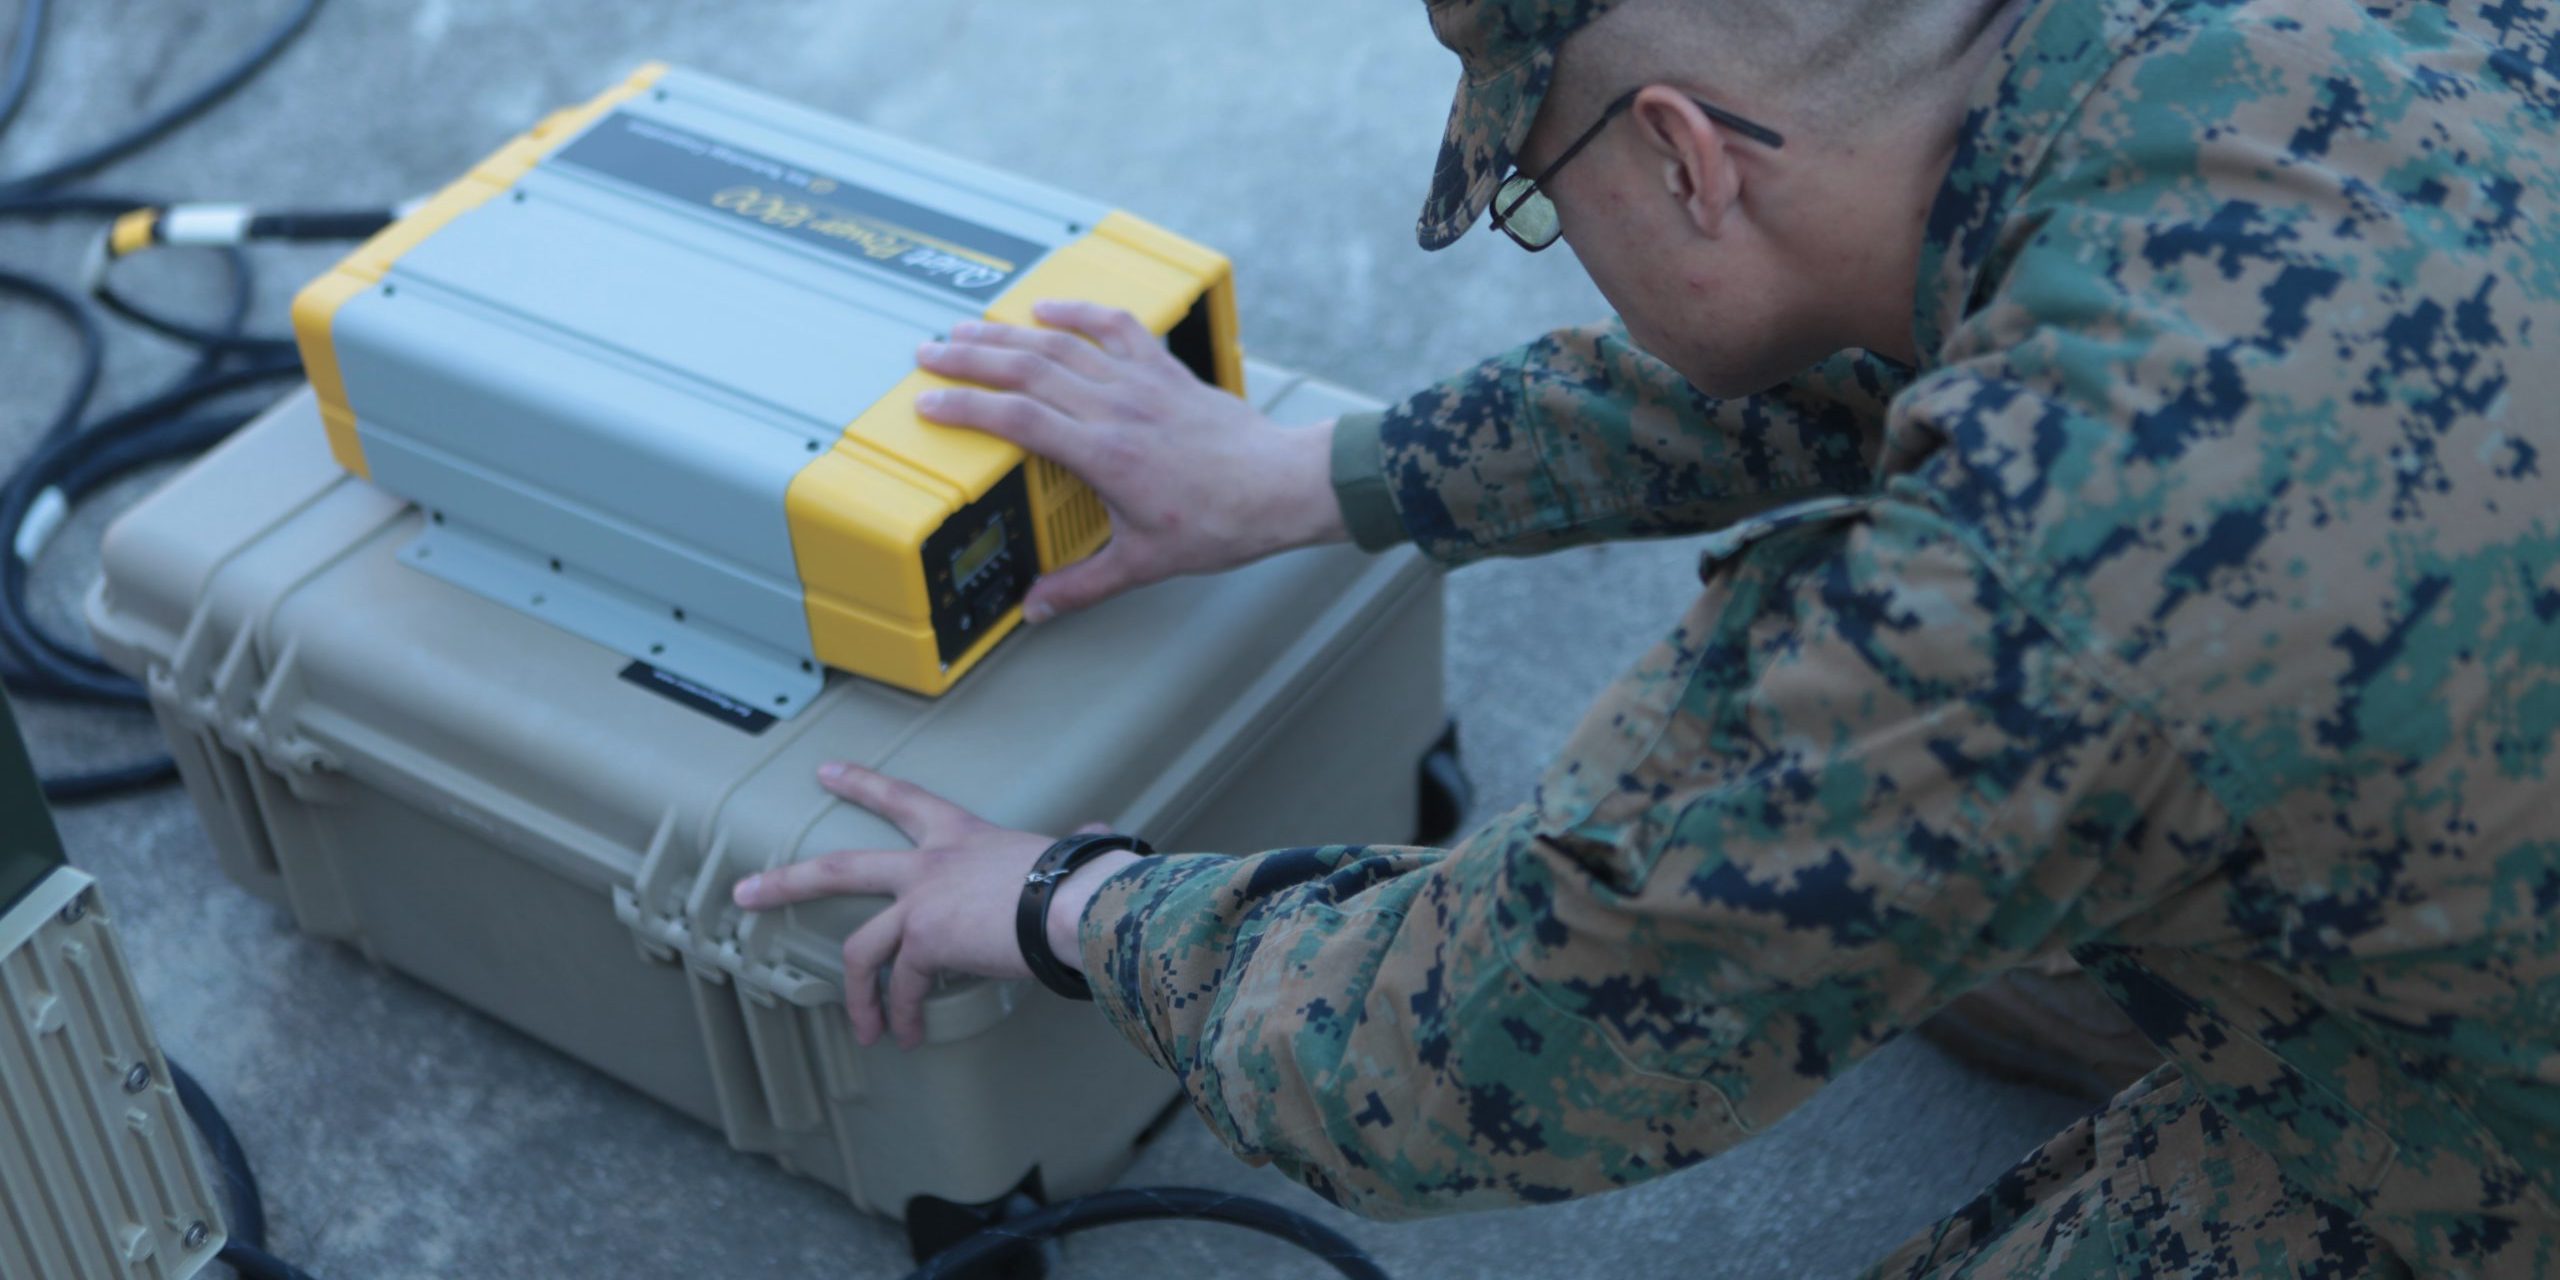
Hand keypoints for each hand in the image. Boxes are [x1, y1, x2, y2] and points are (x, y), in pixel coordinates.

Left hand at [729, 762, 1136, 1048]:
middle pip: (840, 868)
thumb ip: (1074, 844)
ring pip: (858, 948)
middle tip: (745, 891)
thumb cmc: (1082, 880)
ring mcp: (920, 901)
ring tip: (863, 1028)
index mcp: (962, 836)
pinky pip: (902, 987)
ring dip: (855, 994)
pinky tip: (908, 1035)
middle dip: (786, 881)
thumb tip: (1103, 837)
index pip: (905, 799)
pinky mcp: (924, 942)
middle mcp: (930, 863)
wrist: (1078, 904)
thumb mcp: (1066, 852)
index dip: (863, 784)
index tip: (828, 771)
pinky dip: (902, 1015)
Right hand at [915, 299, 1347, 619]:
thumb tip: (1038, 608)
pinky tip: (1049, 306)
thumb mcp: (1144, 563)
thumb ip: (1084, 584)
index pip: (1017, 419)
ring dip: (1009, 332)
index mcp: (1103, 454)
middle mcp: (1116, 409)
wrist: (1281, 487)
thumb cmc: (1222, 522)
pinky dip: (1080, 311)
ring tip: (968, 329)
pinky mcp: (1164, 371)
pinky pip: (1115, 328)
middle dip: (970, 360)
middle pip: (1028, 368)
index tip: (927, 405)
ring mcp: (1140, 383)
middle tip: (928, 352)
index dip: (966, 409)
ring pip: (1062, 343)